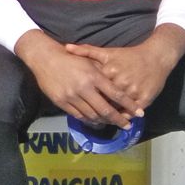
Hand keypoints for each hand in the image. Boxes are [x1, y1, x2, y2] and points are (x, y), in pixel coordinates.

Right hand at [17, 32, 133, 127]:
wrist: (45, 58)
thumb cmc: (70, 58)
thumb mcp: (89, 62)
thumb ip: (103, 75)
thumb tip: (118, 90)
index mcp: (93, 76)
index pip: (116, 95)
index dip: (129, 106)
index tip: (139, 113)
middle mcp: (84, 88)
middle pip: (106, 110)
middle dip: (119, 119)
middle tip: (127, 125)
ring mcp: (72, 96)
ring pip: (92, 115)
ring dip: (104, 121)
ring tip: (112, 123)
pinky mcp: (61, 102)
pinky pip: (79, 116)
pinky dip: (89, 120)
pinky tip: (96, 121)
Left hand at [64, 28, 184, 119]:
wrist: (156, 56)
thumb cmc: (129, 55)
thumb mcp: (108, 52)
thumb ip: (86, 51)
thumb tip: (66, 47)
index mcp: (109, 71)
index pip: (93, 90)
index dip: (86, 98)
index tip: (80, 104)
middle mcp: (121, 82)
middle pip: (104, 102)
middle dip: (96, 111)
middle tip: (89, 119)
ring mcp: (133, 91)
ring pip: (117, 109)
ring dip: (110, 117)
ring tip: (103, 122)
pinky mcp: (145, 98)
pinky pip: (131, 112)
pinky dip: (125, 116)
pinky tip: (119, 120)